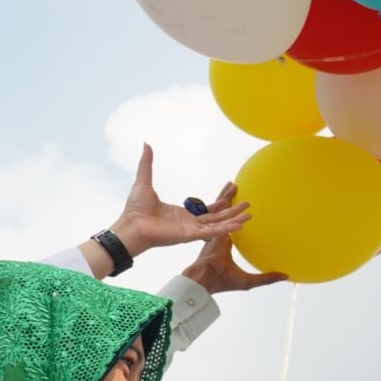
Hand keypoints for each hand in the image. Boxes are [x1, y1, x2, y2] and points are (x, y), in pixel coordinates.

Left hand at [111, 145, 251, 256]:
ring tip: (250, 216)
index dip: (221, 201)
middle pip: (218, 217)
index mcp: (183, 214)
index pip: (208, 209)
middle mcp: (190, 223)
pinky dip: (226, 229)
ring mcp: (191, 230)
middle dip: (233, 211)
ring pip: (219, 225)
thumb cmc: (134, 209)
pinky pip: (212, 232)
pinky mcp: (190, 235)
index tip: (232, 193)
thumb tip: (146, 145)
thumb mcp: (144, 181)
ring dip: (235, 220)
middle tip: (248, 205)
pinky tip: (240, 226)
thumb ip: (147, 164)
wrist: (130, 225)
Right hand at [180, 184, 286, 291]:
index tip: (241, 215)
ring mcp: (214, 231)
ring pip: (221, 209)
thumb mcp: (249, 280)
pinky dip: (225, 199)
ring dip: (227, 197)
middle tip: (237, 194)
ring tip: (234, 184)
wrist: (206, 279)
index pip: (230, 230)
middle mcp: (218, 236)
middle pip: (224, 216)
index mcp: (224, 247)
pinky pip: (221, 210)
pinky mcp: (214, 226)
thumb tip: (286, 276)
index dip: (234, 222)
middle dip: (229, 205)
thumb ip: (267, 277)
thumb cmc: (223, 282)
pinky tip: (231, 189)